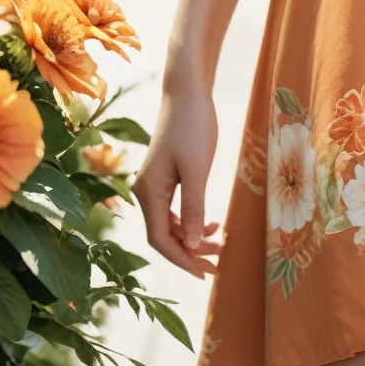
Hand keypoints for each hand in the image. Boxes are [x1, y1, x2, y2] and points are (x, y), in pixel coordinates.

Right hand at [134, 75, 220, 278]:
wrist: (187, 93)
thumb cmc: (193, 126)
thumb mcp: (196, 169)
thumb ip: (193, 208)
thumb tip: (191, 245)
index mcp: (149, 192)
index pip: (161, 239)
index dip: (182, 260)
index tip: (206, 272)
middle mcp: (145, 191)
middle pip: (164, 236)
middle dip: (189, 252)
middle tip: (218, 264)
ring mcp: (153, 185)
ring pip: (169, 225)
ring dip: (191, 238)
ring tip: (219, 243)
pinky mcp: (164, 178)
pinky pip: (173, 211)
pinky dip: (190, 221)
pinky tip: (210, 224)